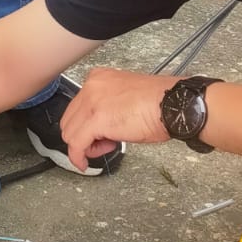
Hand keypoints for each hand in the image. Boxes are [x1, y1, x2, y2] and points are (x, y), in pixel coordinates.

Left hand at [60, 67, 179, 170]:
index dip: (84, 125)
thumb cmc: (158, 102)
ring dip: (84, 146)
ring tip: (108, 145)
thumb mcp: (125, 97)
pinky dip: (77, 157)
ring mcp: (92, 102)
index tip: (93, 135)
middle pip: (69, 119)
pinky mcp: (96, 120)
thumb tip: (99, 126)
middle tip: (103, 142)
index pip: (77, 106)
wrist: (172, 104)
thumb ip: (107, 106)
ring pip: (69, 133)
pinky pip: (76, 144)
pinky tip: (84, 163)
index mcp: (98, 78)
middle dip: (82, 136)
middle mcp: (91, 86)